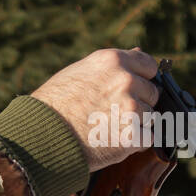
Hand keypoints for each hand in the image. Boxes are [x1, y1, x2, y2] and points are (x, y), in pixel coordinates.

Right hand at [30, 48, 160, 171]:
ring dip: (136, 123)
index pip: (150, 66)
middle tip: (113, 111)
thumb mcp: (83, 71)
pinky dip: (134, 142)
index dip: (142, 78)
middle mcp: (126, 81)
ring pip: (150, 116)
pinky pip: (147, 138)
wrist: (43, 134)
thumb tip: (139, 53)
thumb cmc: (57, 102)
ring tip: (109, 126)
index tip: (134, 87)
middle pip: (152, 93)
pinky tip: (113, 139)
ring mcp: (131, 108)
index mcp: (114, 61)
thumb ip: (114, 65)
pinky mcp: (132, 135)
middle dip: (139, 102)